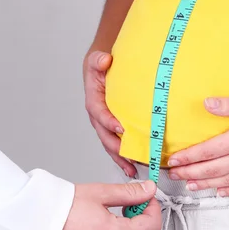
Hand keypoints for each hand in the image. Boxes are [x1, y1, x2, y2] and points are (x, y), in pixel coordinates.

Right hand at [83, 50, 135, 177]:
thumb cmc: (99, 67)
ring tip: (133, 169)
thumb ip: (98, 60)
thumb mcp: (96, 60)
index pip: (99, 113)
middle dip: (116, 148)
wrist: (100, 71)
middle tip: (129, 156)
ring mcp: (105, 126)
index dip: (108, 121)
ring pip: (111, 145)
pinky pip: (118, 145)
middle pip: (105, 136)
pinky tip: (135, 167)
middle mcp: (98, 117)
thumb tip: (105, 60)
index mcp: (94, 101)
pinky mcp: (113, 129)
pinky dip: (125, 157)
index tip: (121, 128)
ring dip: (121, 158)